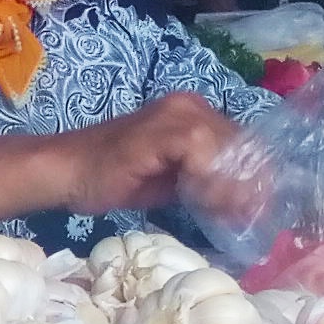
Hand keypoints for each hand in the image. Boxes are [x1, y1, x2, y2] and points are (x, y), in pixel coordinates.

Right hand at [0, 91, 248, 228]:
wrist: (67, 172)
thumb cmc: (112, 179)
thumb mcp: (171, 181)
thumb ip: (204, 181)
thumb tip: (243, 202)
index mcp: (193, 114)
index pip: (241, 142)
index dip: (254, 176)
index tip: (257, 210)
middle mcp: (189, 106)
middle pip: (241, 143)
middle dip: (250, 183)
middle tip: (249, 217)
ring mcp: (176, 114)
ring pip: (227, 147)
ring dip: (231, 185)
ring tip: (227, 214)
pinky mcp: (162, 130)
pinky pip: (202, 151)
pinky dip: (210, 180)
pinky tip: (203, 202)